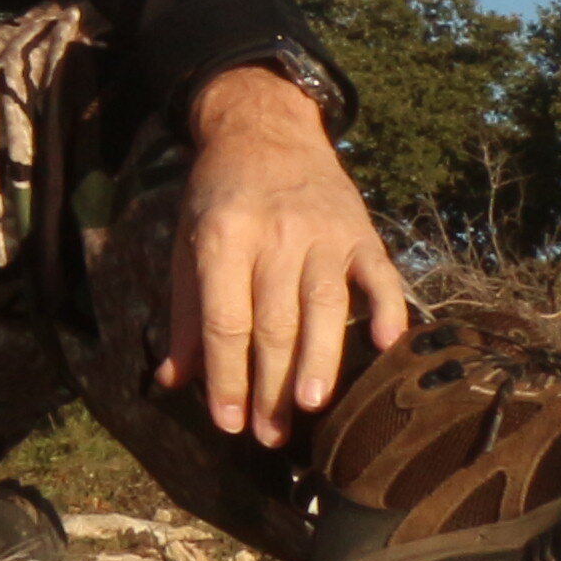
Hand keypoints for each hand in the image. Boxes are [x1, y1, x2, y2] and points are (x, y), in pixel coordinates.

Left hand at [160, 63, 414, 443]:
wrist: (265, 126)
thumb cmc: (219, 194)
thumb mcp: (188, 241)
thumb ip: (184, 312)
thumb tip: (173, 380)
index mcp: (223, 237)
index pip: (224, 321)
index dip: (225, 377)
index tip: (227, 422)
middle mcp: (274, 236)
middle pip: (273, 325)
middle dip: (269, 387)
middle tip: (269, 434)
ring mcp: (322, 233)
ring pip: (323, 309)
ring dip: (318, 363)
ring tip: (310, 408)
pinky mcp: (361, 231)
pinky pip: (379, 276)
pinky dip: (386, 310)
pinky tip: (386, 345)